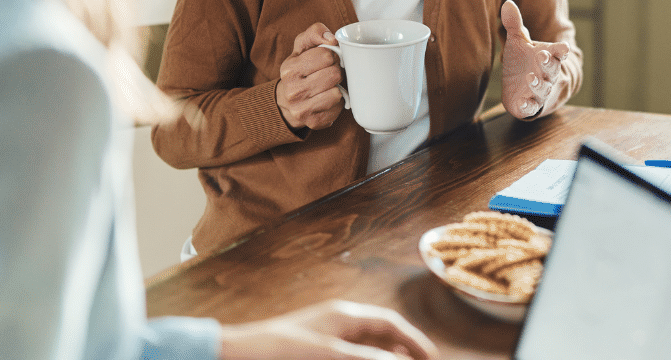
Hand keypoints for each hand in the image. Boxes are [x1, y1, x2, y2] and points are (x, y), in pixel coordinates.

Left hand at [218, 299, 435, 359]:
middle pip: (382, 335)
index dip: (414, 341)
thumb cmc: (279, 347)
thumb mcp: (327, 353)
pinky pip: (350, 354)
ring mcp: (328, 338)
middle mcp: (340, 323)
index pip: (391, 324)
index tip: (431, 358)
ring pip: (367, 347)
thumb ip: (364, 356)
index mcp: (345, 316)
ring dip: (385, 356)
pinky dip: (365, 359)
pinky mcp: (317, 351)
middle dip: (403, 351)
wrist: (239, 355)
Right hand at [276, 24, 343, 131]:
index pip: (327, 55)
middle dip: (336, 71)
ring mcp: (302, 109)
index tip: (328, 59)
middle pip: (334, 74)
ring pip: (336, 93)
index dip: (332, 55)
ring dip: (337, 87)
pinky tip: (327, 99)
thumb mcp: (302, 46)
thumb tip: (331, 38)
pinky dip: (337, 103)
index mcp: (289, 69)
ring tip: (329, 86)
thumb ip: (315, 32)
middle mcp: (292, 91)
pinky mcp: (313, 122)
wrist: (288, 100)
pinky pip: (338, 108)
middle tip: (330, 73)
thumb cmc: (300, 69)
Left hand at [499, 0, 567, 119]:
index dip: (561, 50)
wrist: (525, 88)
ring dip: (538, 84)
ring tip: (531, 78)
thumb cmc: (525, 62)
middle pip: (553, 70)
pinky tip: (521, 104)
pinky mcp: (529, 105)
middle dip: (549, 64)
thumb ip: (515, 25)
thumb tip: (507, 3)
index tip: (563, 47)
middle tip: (543, 57)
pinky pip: (530, 107)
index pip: (559, 53)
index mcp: (548, 57)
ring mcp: (540, 91)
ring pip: (543, 89)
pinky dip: (527, 106)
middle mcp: (548, 75)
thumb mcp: (519, 43)